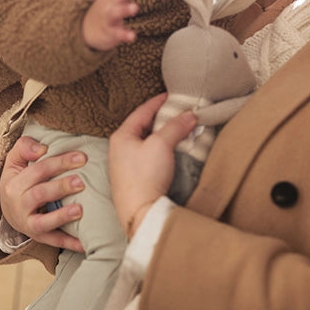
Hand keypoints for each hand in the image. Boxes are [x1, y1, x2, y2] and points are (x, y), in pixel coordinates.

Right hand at [0, 134, 86, 251]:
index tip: (81, 157)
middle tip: (81, 182)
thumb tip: (42, 148)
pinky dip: (69, 243)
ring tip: (80, 210)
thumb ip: (24, 147)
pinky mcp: (38, 237)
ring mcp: (27, 223)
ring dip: (62, 216)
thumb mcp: (14, 161)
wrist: (8, 210)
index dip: (59, 162)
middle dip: (61, 187)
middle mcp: (18, 204)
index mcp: (14, 183)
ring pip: (43, 221)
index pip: (38, 170)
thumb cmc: (17, 181)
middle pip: (40, 194)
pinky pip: (54, 241)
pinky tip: (85, 243)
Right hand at [82, 0, 142, 50]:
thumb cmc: (106, 10)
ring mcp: (109, 18)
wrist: (85, 29)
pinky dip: (124, 35)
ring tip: (135, 8)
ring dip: (125, 9)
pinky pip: (117, 34)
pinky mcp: (109, 32)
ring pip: (117, 12)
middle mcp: (111, 4)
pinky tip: (132, 36)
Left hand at [109, 94, 197, 236]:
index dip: (158, 102)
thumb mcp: (161, 145)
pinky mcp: (133, 179)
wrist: (140, 213)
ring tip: (179, 130)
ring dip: (162, 135)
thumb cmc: (145, 177)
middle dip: (162, 119)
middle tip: (179, 112)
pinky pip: (148, 156)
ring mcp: (124, 165)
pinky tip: (171, 152)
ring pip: (146, 142)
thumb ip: (175, 127)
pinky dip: (160, 150)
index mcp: (121, 136)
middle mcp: (119, 148)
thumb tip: (190, 115)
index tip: (171, 96)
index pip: (142, 111)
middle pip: (143, 126)